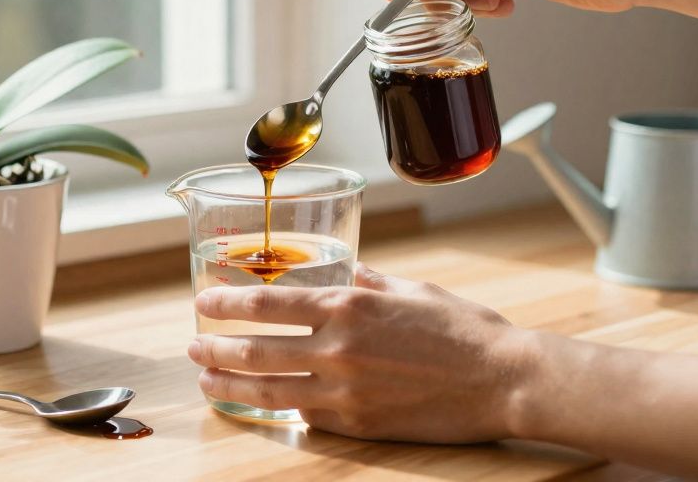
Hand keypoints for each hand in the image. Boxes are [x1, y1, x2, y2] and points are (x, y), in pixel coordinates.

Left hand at [188, 263, 531, 442]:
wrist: (503, 380)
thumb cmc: (464, 329)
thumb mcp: (412, 290)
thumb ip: (369, 282)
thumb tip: (347, 272)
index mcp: (347, 306)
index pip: (267, 303)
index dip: (227, 303)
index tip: (203, 303)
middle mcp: (337, 348)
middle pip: (256, 351)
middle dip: (215, 349)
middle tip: (193, 347)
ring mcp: (345, 391)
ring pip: (269, 391)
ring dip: (231, 385)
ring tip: (208, 381)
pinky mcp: (358, 425)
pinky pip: (307, 416)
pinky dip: (281, 409)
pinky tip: (265, 405)